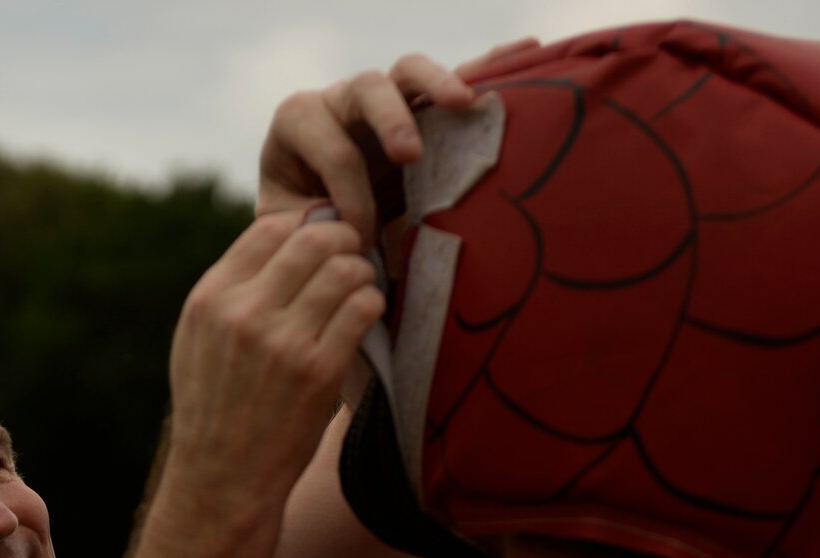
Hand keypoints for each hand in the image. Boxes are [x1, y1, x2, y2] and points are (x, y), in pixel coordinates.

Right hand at [164, 211, 385, 506]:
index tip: (321, 243)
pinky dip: (372, 304)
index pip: (269, 228)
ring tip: (360, 289)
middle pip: (313, 240)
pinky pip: (362, 309)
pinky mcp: (318, 371)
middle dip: (343, 241)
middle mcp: (242, 315)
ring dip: (363, 274)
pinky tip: (365, 317)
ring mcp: (281, 343)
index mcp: (209, 300)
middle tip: (353, 257)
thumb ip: (229, 292)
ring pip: (345, 270)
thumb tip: (284, 237)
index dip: (305, 227)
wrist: (222, 479)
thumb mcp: (197, 341)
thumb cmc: (214, 408)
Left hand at [256, 39, 540, 244]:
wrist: (313, 223)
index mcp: (298, 124)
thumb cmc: (300, 227)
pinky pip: (457, 77)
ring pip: (410, 73)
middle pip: (366, 88)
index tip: (361, 236)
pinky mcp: (421, 107)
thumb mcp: (291, 232)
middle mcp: (340, 100)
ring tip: (465, 103)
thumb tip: (343, 242)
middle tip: (410, 155)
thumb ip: (307, 234)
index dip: (348, 194)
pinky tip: (529, 53)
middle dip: (390, 119)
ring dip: (439, 84)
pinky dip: (490, 66)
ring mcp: (385, 99)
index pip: (330, 149)